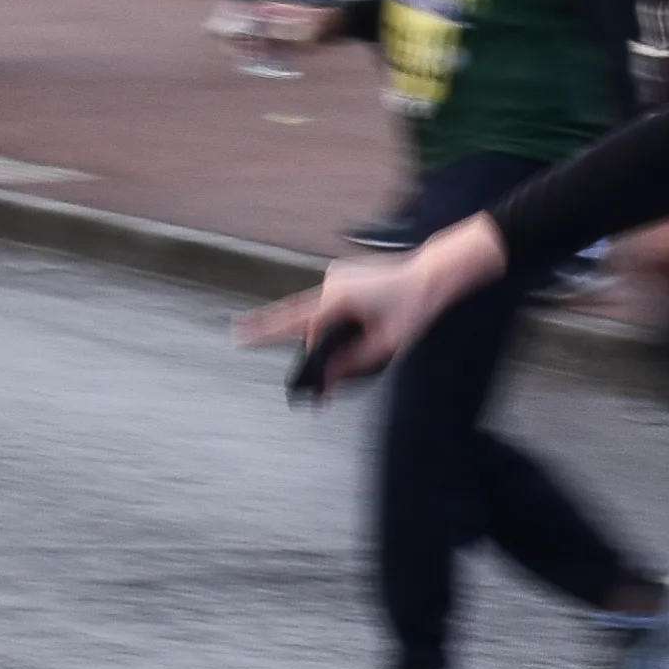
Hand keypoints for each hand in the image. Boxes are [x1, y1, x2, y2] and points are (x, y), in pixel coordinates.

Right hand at [245, 223, 492, 391]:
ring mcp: (335, 277)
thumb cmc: (413, 311)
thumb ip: (351, 364)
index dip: (263, 331)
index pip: (294, 321)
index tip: (238, 336)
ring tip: (356, 349)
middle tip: (320, 392)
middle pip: (307, 324)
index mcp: (339, 301)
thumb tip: (325, 380)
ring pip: (318, 315)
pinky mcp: (342, 275)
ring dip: (327, 335)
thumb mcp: (385, 347)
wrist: (431, 276)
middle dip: (311, 354)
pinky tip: (359, 324)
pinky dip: (335, 319)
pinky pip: (330, 304)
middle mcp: (331, 285)